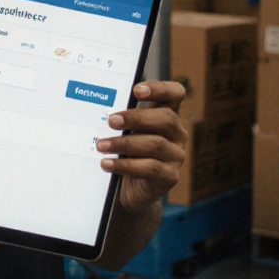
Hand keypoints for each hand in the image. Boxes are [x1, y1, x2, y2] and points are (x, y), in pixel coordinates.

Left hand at [96, 80, 187, 211]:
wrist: (128, 189)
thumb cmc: (125, 152)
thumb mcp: (125, 132)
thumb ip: (122, 119)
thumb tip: (100, 109)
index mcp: (167, 115)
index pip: (175, 93)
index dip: (160, 88)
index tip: (136, 90)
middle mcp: (177, 134)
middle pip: (166, 118)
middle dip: (136, 118)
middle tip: (111, 121)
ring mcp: (176, 156)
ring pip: (156, 144)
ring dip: (124, 143)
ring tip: (101, 145)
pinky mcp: (170, 177)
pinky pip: (150, 168)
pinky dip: (125, 165)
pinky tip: (107, 163)